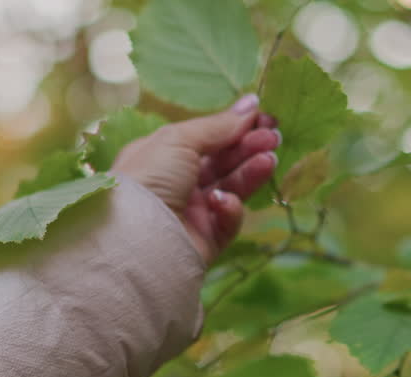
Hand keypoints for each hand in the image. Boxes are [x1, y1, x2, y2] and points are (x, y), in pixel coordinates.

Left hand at [112, 94, 280, 264]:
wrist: (137, 239)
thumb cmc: (150, 178)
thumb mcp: (179, 140)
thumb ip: (218, 125)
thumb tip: (251, 104)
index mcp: (162, 156)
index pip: (205, 138)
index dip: (233, 127)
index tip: (262, 116)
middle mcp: (176, 184)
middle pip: (221, 162)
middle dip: (248, 147)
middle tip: (273, 136)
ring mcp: (192, 213)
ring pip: (230, 188)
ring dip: (250, 172)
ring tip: (269, 159)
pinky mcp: (206, 240)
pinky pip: (226, 220)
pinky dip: (229, 208)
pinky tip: (223, 201)